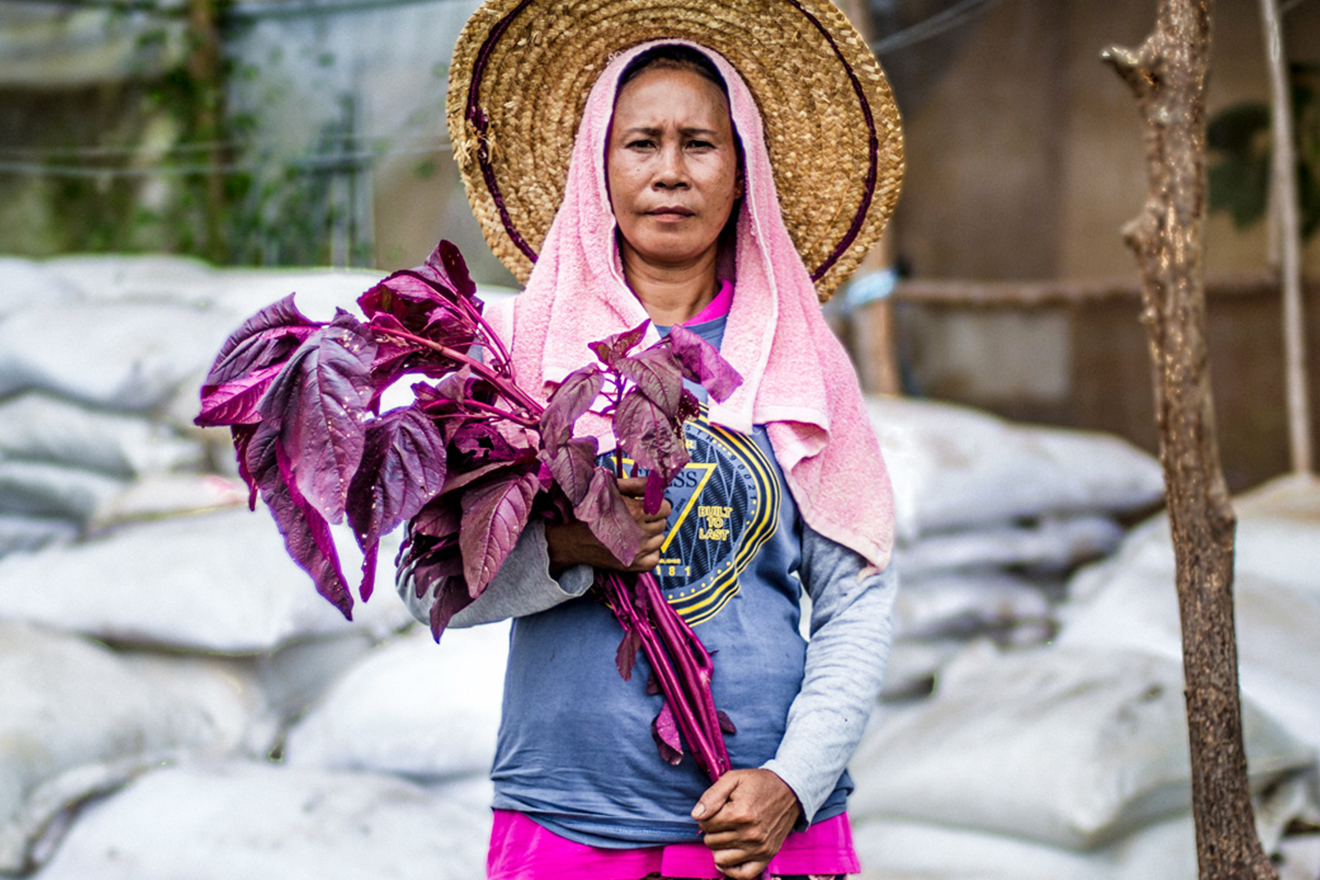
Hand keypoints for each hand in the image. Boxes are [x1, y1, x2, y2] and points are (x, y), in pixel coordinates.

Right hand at [545, 476, 670, 572]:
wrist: (572, 539)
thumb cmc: (589, 511)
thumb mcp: (610, 489)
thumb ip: (636, 484)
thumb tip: (655, 484)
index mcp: (636, 512)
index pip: (665, 507)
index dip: (656, 504)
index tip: (646, 505)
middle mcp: (640, 532)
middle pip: (662, 523)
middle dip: (652, 518)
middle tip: (636, 517)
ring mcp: (637, 551)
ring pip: (660, 539)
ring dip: (651, 534)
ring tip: (634, 531)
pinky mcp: (632, 565)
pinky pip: (655, 558)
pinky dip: (649, 552)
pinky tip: (636, 546)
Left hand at [692, 769, 801, 879]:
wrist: (790, 790)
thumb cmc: (759, 783)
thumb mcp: (733, 778)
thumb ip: (712, 796)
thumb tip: (696, 815)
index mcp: (740, 813)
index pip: (705, 824)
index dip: (705, 815)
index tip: (716, 809)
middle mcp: (750, 834)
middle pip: (711, 841)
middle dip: (711, 830)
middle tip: (722, 819)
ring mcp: (759, 848)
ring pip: (720, 858)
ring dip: (719, 847)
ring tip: (727, 834)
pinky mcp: (767, 856)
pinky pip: (743, 874)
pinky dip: (731, 869)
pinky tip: (728, 855)